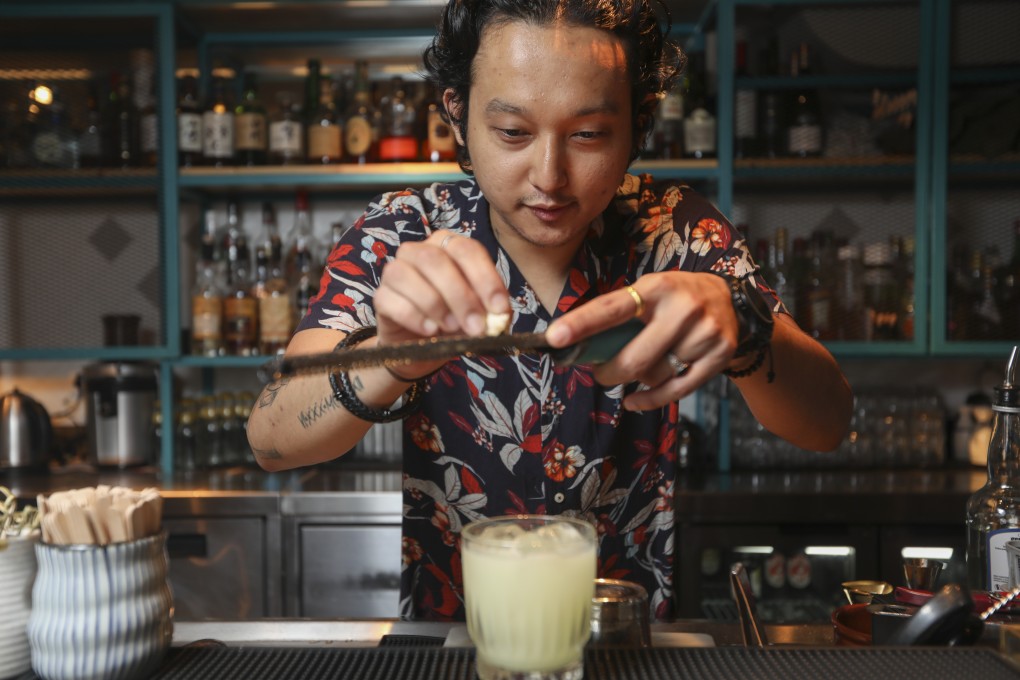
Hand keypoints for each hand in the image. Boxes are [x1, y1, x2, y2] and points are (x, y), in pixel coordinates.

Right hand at [373, 231, 511, 377]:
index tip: (499, 309)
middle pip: (435, 261)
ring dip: (435, 305)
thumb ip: (491, 311)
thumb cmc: (456, 321)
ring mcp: (395, 272)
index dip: (485, 278)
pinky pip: (391, 300)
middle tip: (476, 326)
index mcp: (448, 246)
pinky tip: (430, 330)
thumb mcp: (481, 315)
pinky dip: (414, 317)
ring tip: (451, 328)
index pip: (467, 250)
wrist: (424, 347)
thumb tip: (498, 315)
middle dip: (460, 296)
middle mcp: (419, 252)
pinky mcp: (381, 296)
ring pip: (408, 276)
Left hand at [545, 272, 738, 409]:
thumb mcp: (650, 291)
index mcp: (658, 287)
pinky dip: (649, 400)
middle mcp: (684, 309)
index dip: (582, 324)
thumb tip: (578, 344)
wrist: (730, 299)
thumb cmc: (675, 297)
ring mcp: (705, 334)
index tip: (554, 337)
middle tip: (599, 373)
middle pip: (634, 358)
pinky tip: (634, 400)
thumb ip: (620, 314)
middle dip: (608, 372)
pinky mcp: (719, 356)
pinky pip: (676, 391)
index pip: (612, 308)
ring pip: (655, 375)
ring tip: (634, 370)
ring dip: (635, 380)